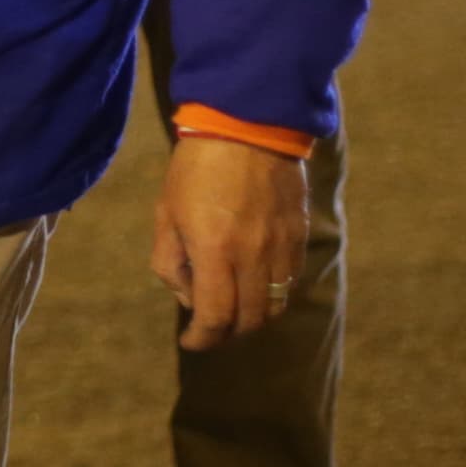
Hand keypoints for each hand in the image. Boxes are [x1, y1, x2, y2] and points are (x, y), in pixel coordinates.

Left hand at [150, 131, 306, 350]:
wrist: (247, 125)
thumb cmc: (195, 169)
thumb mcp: (166, 213)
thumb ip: (169, 262)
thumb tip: (187, 297)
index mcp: (214, 250)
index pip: (215, 317)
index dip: (202, 339)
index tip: (190, 341)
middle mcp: (253, 255)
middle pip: (249, 321)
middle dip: (226, 334)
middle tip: (210, 328)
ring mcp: (281, 247)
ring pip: (275, 306)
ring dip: (253, 318)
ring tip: (233, 309)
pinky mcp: (299, 235)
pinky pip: (290, 282)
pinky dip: (272, 294)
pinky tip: (254, 283)